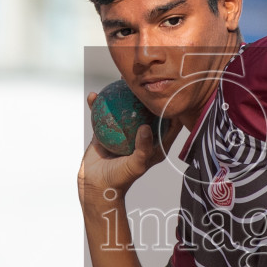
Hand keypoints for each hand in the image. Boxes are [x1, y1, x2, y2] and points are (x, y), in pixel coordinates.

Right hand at [77, 91, 169, 205]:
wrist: (96, 186)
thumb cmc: (120, 179)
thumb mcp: (136, 165)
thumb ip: (144, 148)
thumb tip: (146, 128)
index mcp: (154, 144)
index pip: (168, 124)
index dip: (173, 110)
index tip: (170, 93)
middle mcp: (140, 136)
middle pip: (146, 111)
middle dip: (147, 96)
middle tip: (144, 80)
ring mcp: (123, 132)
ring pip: (124, 109)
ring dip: (121, 94)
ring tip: (117, 81)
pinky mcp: (106, 132)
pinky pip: (102, 115)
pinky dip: (97, 105)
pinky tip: (93, 96)